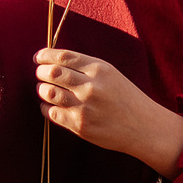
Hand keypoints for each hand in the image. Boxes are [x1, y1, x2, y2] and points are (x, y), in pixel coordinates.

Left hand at [35, 49, 182, 175]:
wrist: (143, 127)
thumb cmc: (125, 97)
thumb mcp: (110, 74)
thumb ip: (84, 67)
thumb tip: (53, 61)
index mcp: (99, 69)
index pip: (63, 56)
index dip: (45, 55)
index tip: (39, 57)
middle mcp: (91, 87)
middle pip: (52, 73)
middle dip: (40, 72)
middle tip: (40, 74)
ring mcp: (84, 107)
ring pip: (48, 92)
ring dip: (41, 89)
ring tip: (44, 89)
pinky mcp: (80, 126)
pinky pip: (52, 113)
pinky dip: (46, 107)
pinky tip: (50, 106)